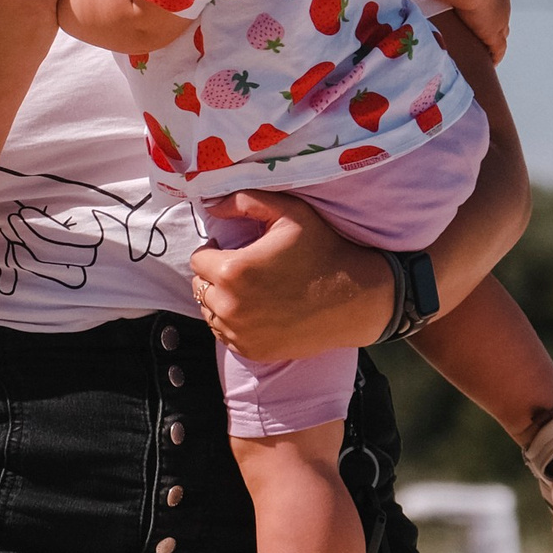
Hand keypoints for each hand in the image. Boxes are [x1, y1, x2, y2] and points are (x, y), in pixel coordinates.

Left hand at [188, 189, 390, 361]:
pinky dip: (234, 322)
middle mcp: (230, 306)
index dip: (214, 252)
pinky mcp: (251, 351)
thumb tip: (211, 206)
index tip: (235, 250)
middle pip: (201, 287)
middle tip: (245, 270)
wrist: (354, 298)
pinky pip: (225, 334)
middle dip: (216, 276)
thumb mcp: (289, 212)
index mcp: (233, 271)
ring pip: (210, 312)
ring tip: (252, 289)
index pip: (198, 260)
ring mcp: (240, 333)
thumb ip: (245, 201)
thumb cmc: (322, 250)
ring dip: (222, 300)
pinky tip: (258, 309)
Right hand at [457, 0, 510, 65]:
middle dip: (487, 25)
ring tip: (479, 54)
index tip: (468, 16)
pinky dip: (493, 56)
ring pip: (499, 33)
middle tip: (475, 36)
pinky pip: (498, 49)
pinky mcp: (494, 30)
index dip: (477, 8)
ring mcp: (499, 14)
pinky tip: (486, 64)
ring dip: (489, 42)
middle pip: (496, 16)